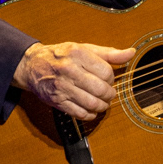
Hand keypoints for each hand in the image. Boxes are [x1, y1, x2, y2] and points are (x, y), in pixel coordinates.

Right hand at [12, 41, 134, 120]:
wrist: (32, 66)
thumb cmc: (61, 56)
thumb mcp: (84, 48)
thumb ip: (108, 53)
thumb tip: (130, 53)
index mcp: (77, 53)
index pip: (106, 72)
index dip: (111, 78)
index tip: (108, 79)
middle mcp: (68, 70)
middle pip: (100, 89)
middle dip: (109, 94)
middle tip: (109, 93)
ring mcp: (62, 87)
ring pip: (92, 103)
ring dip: (102, 106)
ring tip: (102, 102)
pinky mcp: (57, 101)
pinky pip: (79, 113)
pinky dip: (90, 114)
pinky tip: (92, 110)